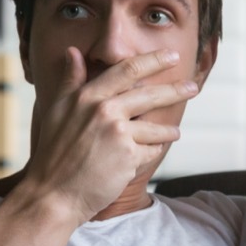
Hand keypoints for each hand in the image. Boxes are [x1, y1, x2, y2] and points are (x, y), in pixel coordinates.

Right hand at [25, 47, 198, 224]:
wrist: (52, 193)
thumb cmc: (53, 152)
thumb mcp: (57, 110)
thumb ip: (70, 80)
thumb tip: (73, 52)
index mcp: (87, 96)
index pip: (127, 70)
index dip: (153, 60)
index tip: (172, 56)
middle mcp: (104, 110)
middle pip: (150, 94)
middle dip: (176, 91)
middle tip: (193, 88)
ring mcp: (118, 134)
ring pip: (156, 128)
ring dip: (169, 131)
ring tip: (174, 134)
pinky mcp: (129, 157)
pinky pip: (151, 151)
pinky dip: (152, 153)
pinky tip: (150, 155)